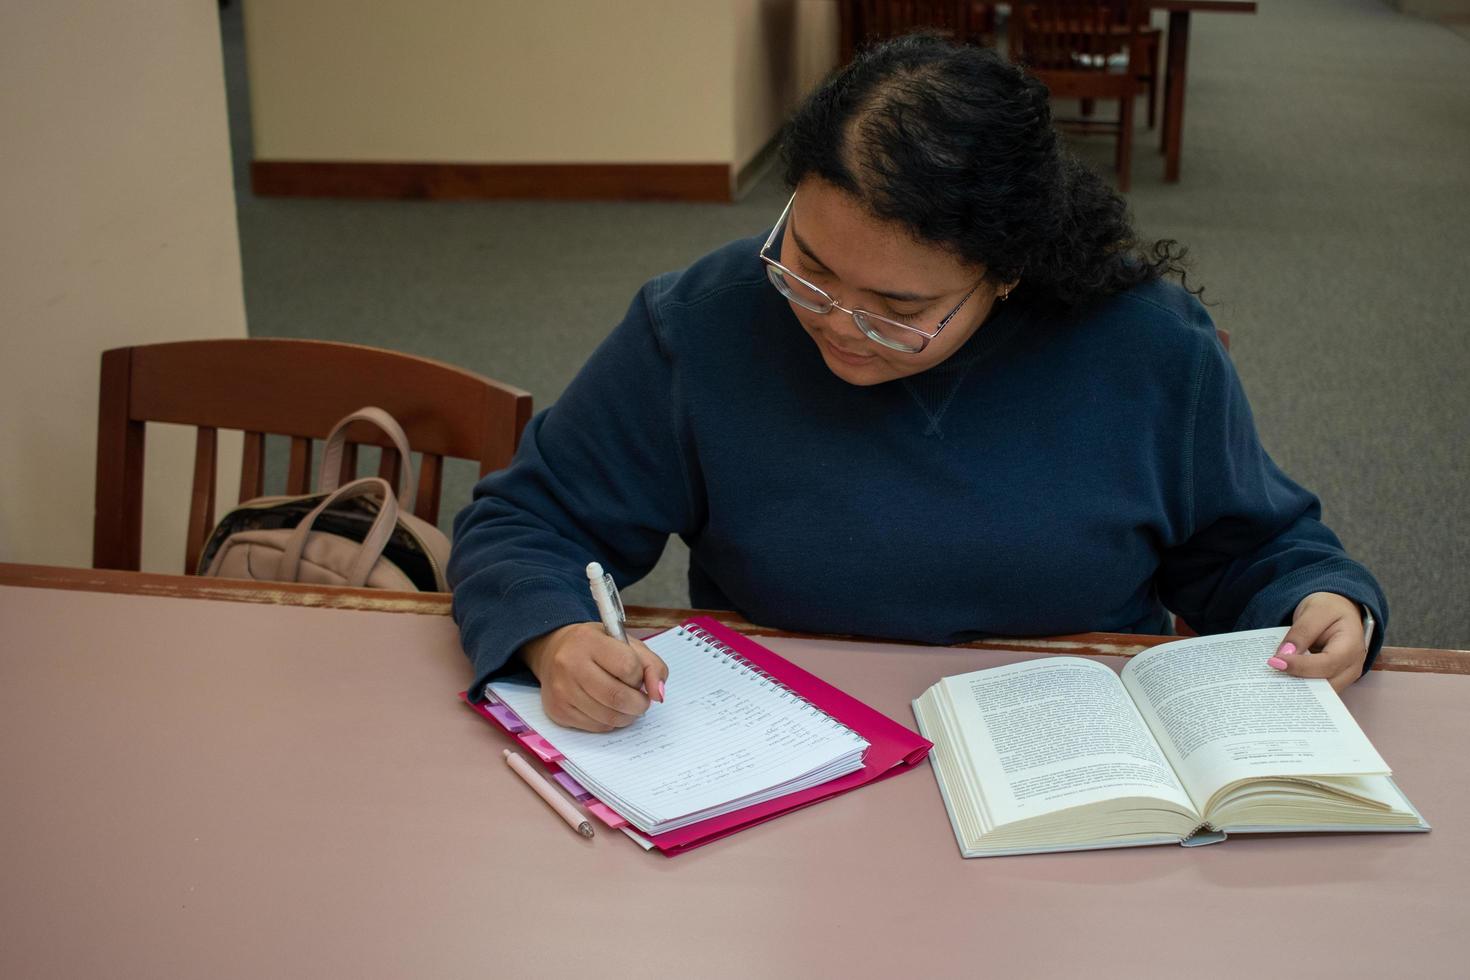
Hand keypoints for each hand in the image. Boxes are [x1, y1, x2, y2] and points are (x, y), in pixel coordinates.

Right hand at [519, 622, 668, 731]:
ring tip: (626, 704)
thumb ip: (651, 665)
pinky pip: (596, 727)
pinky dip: (610, 722)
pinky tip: (607, 708)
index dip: (640, 677)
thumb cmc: (596, 647)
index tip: (638, 677)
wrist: (553, 652)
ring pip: (609, 717)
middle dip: (639, 704)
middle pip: (618, 697)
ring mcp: (561, 690)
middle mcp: (570, 665)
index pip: (628, 667)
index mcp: (589, 641)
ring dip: (627, 716)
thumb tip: (659, 694)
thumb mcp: (626, 643)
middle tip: (641, 700)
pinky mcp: (558, 711)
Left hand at [1268, 592, 1367, 691]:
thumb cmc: (1329, 609)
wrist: (1338, 610)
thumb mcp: (1314, 611)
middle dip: (1298, 685)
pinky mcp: (1333, 680)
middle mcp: (1352, 666)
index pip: (1327, 663)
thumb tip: (1285, 655)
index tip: (1275, 662)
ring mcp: (1344, 676)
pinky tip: (1280, 684)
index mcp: (1351, 646)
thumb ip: (1301, 632)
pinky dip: (1300, 688)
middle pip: (1326, 685)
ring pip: (1322, 693)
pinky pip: (1317, 690)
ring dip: (1298, 690)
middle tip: (1269, 681)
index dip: (1301, 666)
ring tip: (1272, 685)